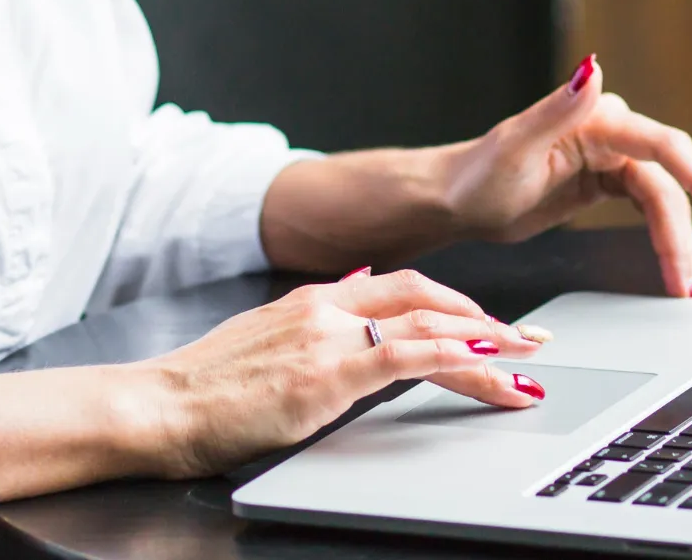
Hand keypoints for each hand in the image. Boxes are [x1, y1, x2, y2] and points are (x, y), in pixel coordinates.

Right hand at [142, 268, 549, 478]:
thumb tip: (358, 300)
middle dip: (482, 316)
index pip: (398, 287)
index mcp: (310, 298)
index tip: (486, 322)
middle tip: (529, 339)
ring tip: (527, 364)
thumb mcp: (264, 340)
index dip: (450, 303)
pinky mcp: (327, 373)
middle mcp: (325, 305)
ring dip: (486, 343)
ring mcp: (327, 336)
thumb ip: (313, 323)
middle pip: (423, 296)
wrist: (162, 404)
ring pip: (427, 325)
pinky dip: (455, 359)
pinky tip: (486, 371)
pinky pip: (408, 356)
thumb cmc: (205, 386)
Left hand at [444, 55, 691, 297]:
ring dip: (677, 244)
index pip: (662, 146)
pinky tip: (675, 267)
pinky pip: (650, 208)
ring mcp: (609, 156)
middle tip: (690, 284)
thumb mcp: (516, 145)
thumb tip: (592, 68)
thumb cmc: (478, 174)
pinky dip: (664, 238)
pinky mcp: (605, 181)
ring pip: (663, 200)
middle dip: (686, 233)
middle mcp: (607, 131)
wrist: (456, 201)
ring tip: (684, 289)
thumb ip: (559, 107)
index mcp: (592, 118)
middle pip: (668, 182)